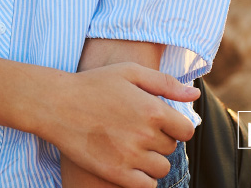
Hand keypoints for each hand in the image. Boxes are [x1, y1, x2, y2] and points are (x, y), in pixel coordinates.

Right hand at [41, 62, 197, 187]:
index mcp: (152, 109)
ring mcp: (130, 156)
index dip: (175, 127)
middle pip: (171, 149)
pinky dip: (142, 178)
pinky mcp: (116, 173)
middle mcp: (145, 134)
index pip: (185, 131)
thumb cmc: (93, 84)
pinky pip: (146, 185)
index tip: (161, 123)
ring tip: (132, 146)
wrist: (56, 104)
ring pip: (161, 168)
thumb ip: (165, 82)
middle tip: (137, 130)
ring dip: (152, 160)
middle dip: (159, 140)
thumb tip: (194, 95)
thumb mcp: (129, 72)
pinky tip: (129, 163)